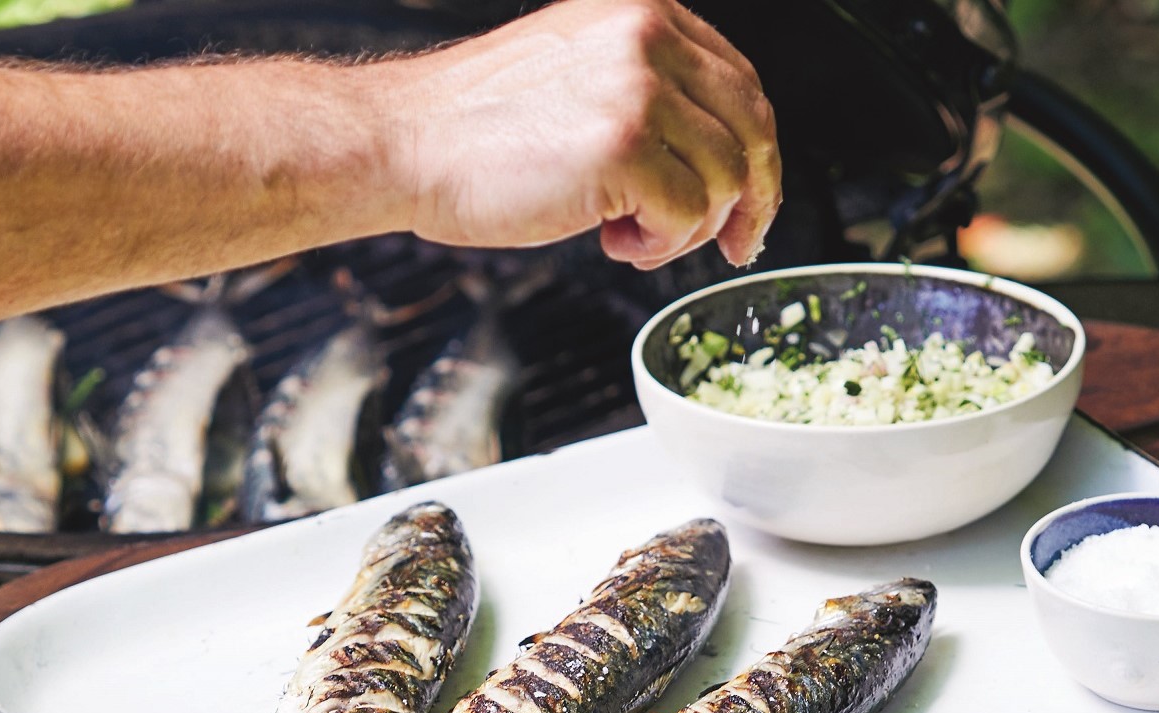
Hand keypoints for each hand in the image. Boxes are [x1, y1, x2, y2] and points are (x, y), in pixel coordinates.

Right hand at [378, 0, 780, 268]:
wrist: (404, 141)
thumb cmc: (474, 127)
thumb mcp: (578, 74)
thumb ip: (647, 93)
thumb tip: (712, 157)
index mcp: (644, 12)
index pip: (740, 84)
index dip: (753, 153)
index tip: (750, 199)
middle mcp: (650, 37)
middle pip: (751, 128)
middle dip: (750, 199)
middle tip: (732, 242)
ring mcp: (640, 89)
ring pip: (726, 178)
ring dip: (688, 228)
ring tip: (631, 236)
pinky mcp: (624, 146)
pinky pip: (688, 214)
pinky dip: (660, 244)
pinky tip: (611, 240)